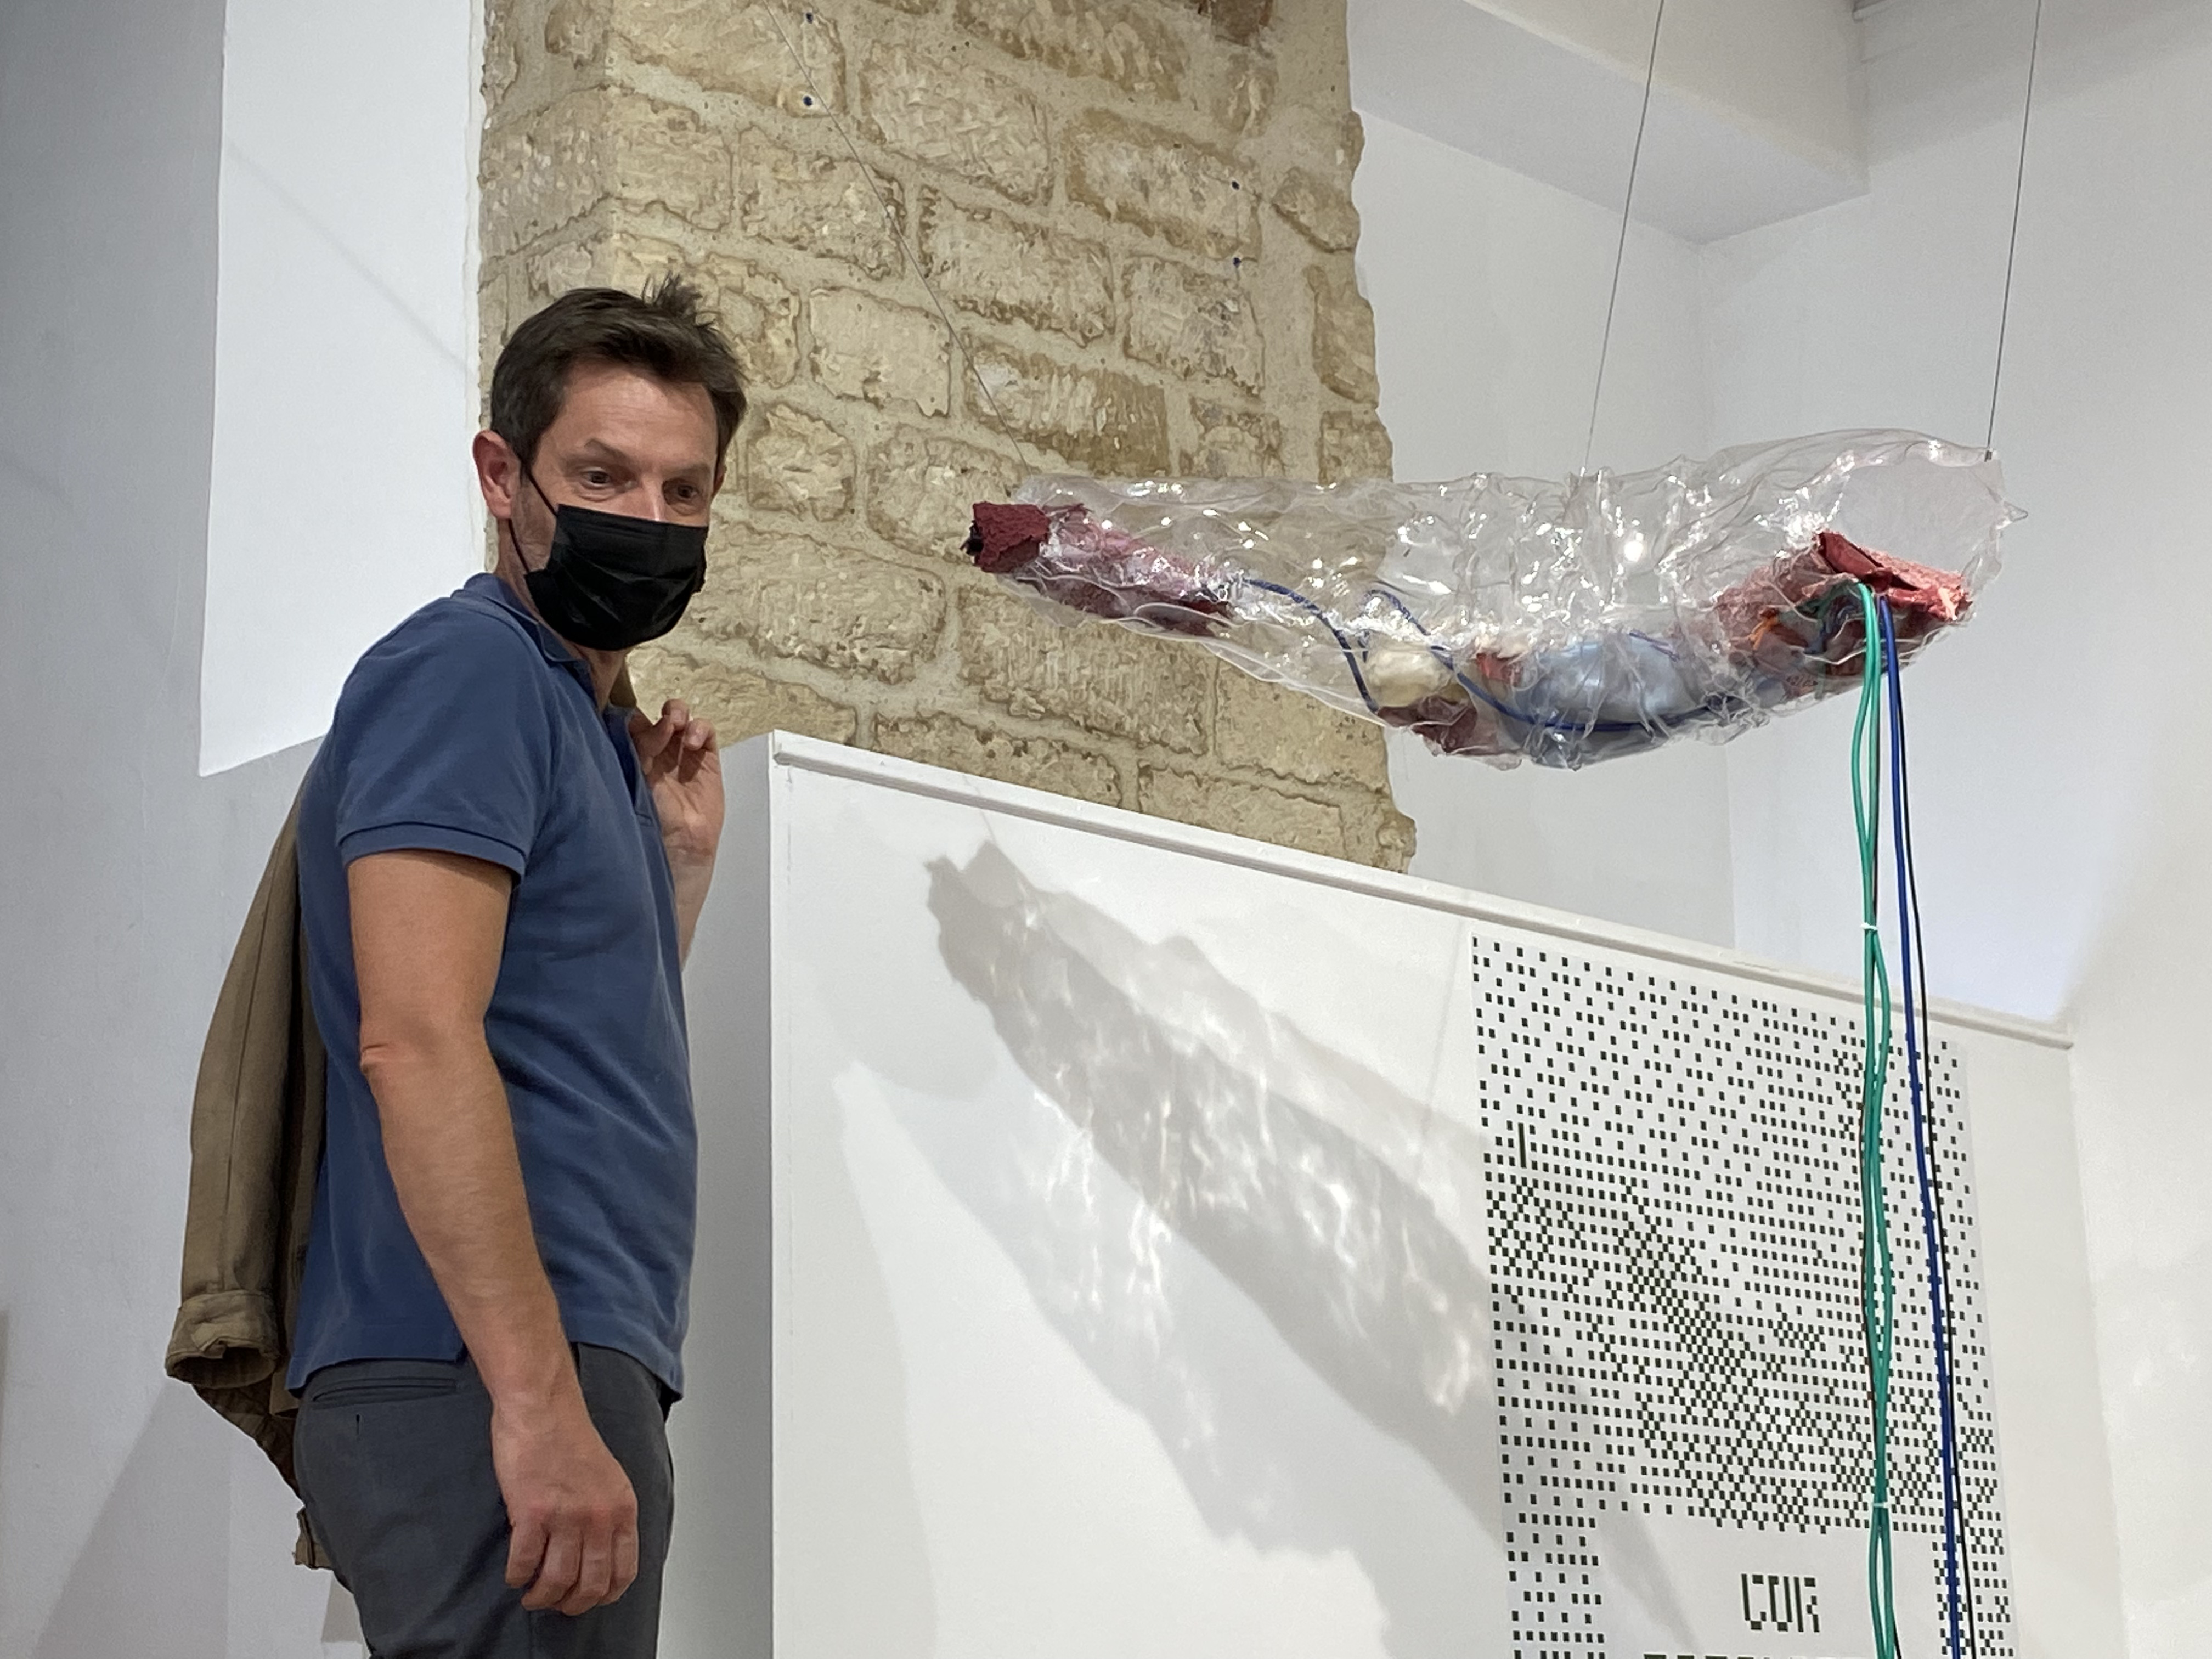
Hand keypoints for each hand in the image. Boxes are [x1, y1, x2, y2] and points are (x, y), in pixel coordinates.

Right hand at [495, 1386, 640, 1614]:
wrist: (543, 1408)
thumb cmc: (569, 1438)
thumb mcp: (609, 1477)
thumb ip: (608, 1514)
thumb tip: (599, 1553)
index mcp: (622, 1508)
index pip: (624, 1571)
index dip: (605, 1595)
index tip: (589, 1598)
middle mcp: (599, 1516)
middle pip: (591, 1584)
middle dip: (571, 1603)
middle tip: (556, 1602)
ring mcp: (566, 1515)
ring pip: (557, 1581)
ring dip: (542, 1596)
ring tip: (532, 1594)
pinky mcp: (532, 1512)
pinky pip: (524, 1563)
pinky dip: (517, 1576)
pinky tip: (514, 1573)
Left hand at [628, 699, 723, 871]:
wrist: (679, 840)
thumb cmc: (652, 816)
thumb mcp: (636, 776)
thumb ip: (640, 745)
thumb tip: (647, 720)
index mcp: (633, 755)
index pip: (631, 722)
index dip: (632, 712)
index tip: (631, 713)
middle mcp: (657, 751)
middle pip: (657, 715)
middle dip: (658, 712)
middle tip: (660, 723)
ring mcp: (682, 754)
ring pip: (681, 716)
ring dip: (678, 713)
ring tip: (676, 725)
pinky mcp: (706, 759)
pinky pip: (705, 732)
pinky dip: (700, 729)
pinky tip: (693, 743)